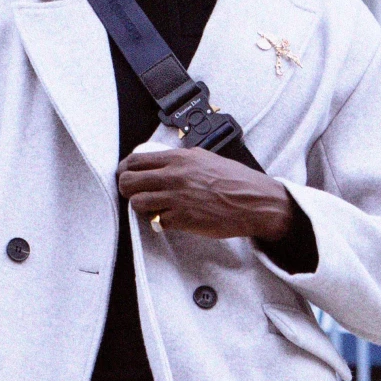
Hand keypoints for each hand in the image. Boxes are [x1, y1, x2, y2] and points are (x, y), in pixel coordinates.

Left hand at [117, 146, 293, 242]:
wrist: (255, 202)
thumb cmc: (236, 181)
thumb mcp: (205, 159)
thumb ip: (180, 161)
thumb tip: (160, 164)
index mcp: (179, 159)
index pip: (136, 160)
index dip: (125, 169)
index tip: (126, 175)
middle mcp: (174, 176)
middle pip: (128, 181)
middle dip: (126, 189)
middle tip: (133, 194)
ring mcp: (177, 198)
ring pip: (137, 202)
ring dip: (141, 207)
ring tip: (152, 208)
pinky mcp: (182, 219)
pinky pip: (157, 221)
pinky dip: (159, 222)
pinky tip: (169, 219)